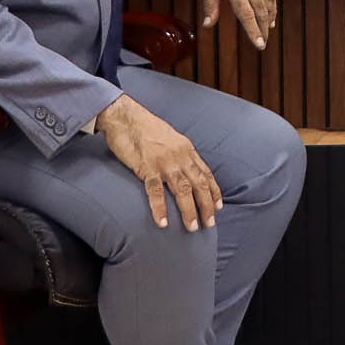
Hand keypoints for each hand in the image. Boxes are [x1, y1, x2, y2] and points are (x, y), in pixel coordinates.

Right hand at [98, 94, 222, 230]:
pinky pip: (156, 191)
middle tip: (210, 224)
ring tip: (193, 228)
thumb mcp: (170, 138)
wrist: (125, 116)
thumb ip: (179, 153)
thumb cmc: (145, 127)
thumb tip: (184, 168)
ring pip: (182, 190)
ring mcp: (164, 162)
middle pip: (199, 185)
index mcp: (187, 149)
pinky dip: (160, 208)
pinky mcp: (146, 167)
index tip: (218, 206)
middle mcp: (180, 156)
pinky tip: (163, 222)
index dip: (213, 191)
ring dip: (189, 210)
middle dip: (206, 205)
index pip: (205, 173)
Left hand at [198, 0, 276, 49]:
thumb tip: (208, 25)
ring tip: (267, 32)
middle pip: (260, 12)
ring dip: (269, 20)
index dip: (253, 32)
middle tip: (263, 44)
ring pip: (268, 4)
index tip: (259, 45)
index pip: (246, 15)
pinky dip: (272, 7)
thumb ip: (210, 4)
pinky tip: (271, 16)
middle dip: (263, 30)